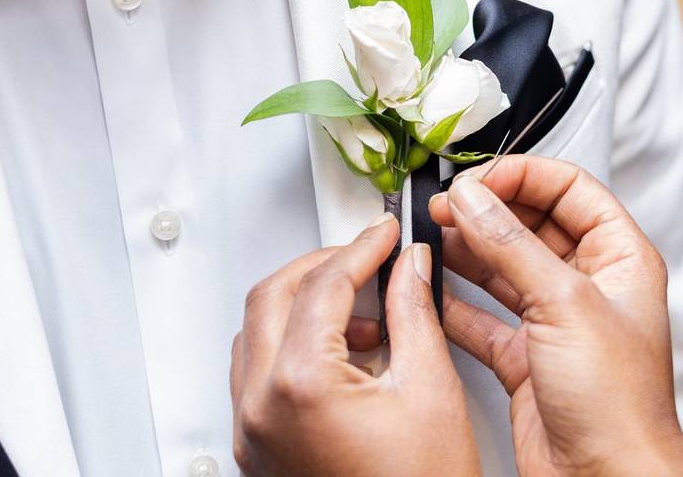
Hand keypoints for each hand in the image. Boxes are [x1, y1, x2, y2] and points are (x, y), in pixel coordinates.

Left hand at [230, 214, 480, 476]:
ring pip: (257, 332)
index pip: (323, 286)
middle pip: (272, 297)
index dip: (361, 247)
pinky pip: (259, 372)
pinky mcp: (258, 448)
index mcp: (300, 388)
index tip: (385, 233)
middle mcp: (261, 409)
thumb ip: (414, 313)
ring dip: (305, 305)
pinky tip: (344, 353)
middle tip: (368, 256)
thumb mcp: (429, 391)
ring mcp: (252, 432)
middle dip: (323, 266)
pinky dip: (294, 344)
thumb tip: (409, 266)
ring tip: (365, 312)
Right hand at [430, 156, 682, 476]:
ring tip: (432, 235)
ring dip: (467, 250)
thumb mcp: (564, 304)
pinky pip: (483, 316)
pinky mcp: (525, 356)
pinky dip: (455, 303)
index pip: (569, 189)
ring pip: (503, 267)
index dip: (522, 175)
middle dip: (487, 209)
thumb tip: (472, 198)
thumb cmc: (619, 404)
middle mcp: (588, 285)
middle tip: (445, 204)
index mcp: (619, 258)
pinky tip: (432, 290)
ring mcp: (554, 321)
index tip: (477, 179)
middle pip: (531, 223)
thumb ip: (510, 244)